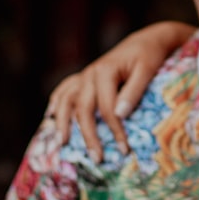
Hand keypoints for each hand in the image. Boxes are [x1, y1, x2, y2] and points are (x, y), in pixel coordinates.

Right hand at [45, 21, 196, 161]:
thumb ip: (133, 91)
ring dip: (62, 122)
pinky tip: (50, 116)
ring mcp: (85, 75)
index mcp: (105, 71)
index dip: (115, 130)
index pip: (107, 108)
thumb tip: (120, 115)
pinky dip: (56, 101)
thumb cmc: (149, 55)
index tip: (124, 149)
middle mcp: (90, 73)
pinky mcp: (85, 77)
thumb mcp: (146, 70)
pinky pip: (65, 89)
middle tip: (97, 158)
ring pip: (67, 100)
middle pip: (83, 109)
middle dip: (88, 136)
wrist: (146, 41)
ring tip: (62, 143)